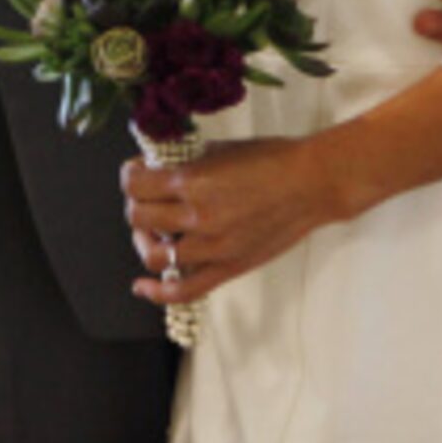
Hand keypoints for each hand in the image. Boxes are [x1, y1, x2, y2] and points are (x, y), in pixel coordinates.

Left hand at [122, 137, 343, 306]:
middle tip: (146, 198)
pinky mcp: (228, 268)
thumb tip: (160, 169)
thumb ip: (186, 162)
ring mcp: (212, 247)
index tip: (135, 173)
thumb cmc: (272, 160)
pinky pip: (184, 290)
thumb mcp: (220, 150)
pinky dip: (157, 292)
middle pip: (138, 217)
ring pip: (153, 255)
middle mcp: (197, 216)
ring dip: (145, 241)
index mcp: (192, 180)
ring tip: (152, 231)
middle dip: (136, 204)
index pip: (135, 184)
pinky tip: (142, 287)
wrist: (312, 184)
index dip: (129, 176)